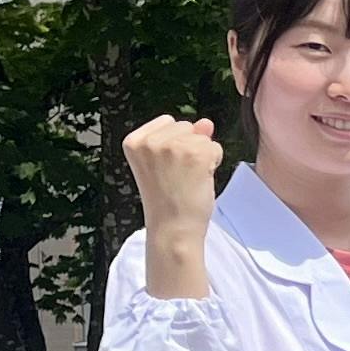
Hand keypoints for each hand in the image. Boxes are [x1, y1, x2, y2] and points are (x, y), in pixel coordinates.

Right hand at [125, 115, 223, 298]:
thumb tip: (206, 122)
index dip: (175, 144)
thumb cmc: (168, 200)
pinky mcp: (195, 154)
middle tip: (177, 176)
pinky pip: (215, 148)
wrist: (173, 229)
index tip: (164, 169)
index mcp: (134, 141)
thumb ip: (183, 138)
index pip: (168, 122)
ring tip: (187, 179)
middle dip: (189, 148)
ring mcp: (173, 146)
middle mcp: (150, 141)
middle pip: (186, 126)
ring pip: (203, 137)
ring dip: (203, 157)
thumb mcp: (166, 164)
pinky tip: (199, 180)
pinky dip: (214, 163)